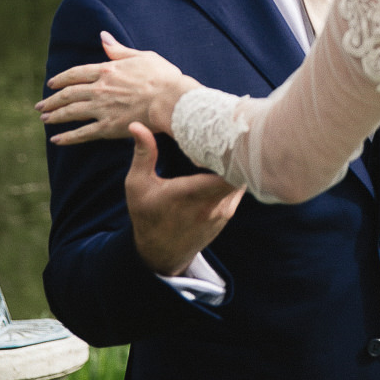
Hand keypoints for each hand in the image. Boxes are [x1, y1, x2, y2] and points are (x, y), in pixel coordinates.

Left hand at [39, 32, 196, 142]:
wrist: (171, 100)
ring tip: (44, 119)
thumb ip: (119, 49)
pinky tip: (56, 140)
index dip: (61, 79)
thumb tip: (103, 36)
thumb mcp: (142, 56)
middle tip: (40, 106)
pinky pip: (82, 133)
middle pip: (68, 94)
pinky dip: (67, 137)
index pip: (76, 74)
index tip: (52, 84)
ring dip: (55, 116)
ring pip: (71, 112)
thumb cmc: (163, 77)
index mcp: (107, 70)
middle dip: (52, 100)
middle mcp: (100, 88)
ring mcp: (102, 108)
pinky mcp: (108, 127)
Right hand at [123, 122, 244, 275]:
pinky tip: (228, 160)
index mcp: (189, 194)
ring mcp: (223, 211)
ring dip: (238, 162)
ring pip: (242, 179)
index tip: (226, 132)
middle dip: (238, 151)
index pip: (226, 172)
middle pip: (240, 172)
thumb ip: (143, 155)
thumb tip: (136, 125)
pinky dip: (236, 174)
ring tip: (231, 141)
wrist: (161, 254)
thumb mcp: (138, 185)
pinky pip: (238, 189)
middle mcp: (211, 205)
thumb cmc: (147, 216)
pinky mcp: (228, 214)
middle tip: (232, 129)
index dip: (231, 151)